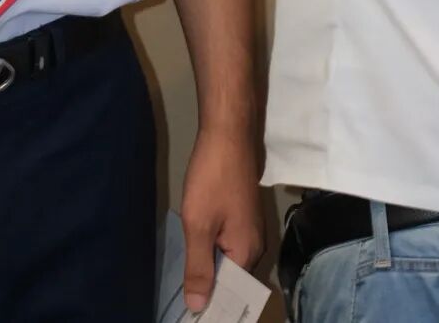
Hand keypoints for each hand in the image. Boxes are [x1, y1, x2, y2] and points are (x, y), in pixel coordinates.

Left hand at [180, 126, 264, 313]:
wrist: (228, 133)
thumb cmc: (213, 178)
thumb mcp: (199, 224)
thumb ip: (199, 267)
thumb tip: (198, 307)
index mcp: (248, 253)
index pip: (232, 294)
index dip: (211, 303)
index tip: (190, 310)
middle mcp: (255, 245)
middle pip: (232, 278)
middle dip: (209, 286)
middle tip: (183, 296)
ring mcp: (250, 228)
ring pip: (228, 260)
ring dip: (209, 266)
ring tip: (185, 279)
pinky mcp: (243, 214)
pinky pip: (228, 243)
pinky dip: (212, 249)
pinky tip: (195, 248)